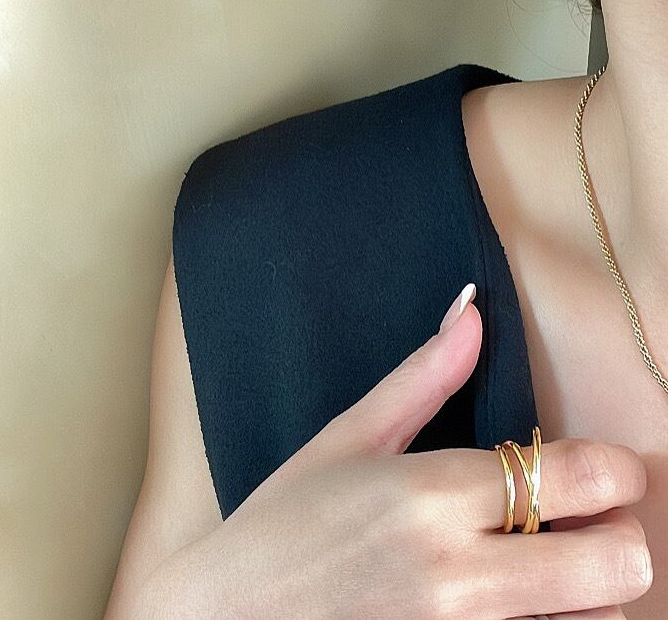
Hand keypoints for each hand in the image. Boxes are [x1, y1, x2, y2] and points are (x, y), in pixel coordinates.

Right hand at [179, 285, 651, 618]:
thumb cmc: (282, 527)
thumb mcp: (347, 439)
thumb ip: (424, 376)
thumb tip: (473, 310)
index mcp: (430, 494)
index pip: (578, 476)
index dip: (618, 470)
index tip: (612, 468)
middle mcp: (458, 574)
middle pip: (616, 563)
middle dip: (620, 536)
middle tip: (587, 522)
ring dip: (590, 593)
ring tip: (547, 567)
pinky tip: (517, 604)